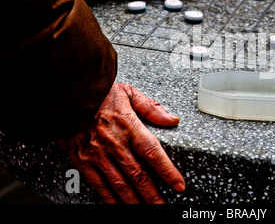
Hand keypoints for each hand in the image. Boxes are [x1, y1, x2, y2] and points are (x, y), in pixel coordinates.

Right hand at [57, 83, 184, 203]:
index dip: (167, 171)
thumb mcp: (128, 93)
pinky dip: (111, 199)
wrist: (66, 97)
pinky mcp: (83, 162)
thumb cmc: (98, 94)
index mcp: (128, 125)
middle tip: (164, 206)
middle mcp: (114, 143)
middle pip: (138, 175)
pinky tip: (121, 206)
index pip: (152, 152)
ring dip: (135, 201)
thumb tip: (172, 119)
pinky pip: (100, 185)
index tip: (179, 185)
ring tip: (148, 210)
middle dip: (153, 195)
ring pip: (120, 184)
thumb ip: (151, 108)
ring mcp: (98, 155)